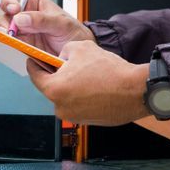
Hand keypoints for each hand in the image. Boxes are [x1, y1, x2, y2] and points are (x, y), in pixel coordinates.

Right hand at [0, 0, 94, 56]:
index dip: (9, 2)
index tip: (14, 10)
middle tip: (8, 29)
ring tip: (10, 38)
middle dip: (3, 21)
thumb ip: (41, 20)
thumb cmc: (73, 33)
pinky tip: (11, 45)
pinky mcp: (23, 46)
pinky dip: (7, 45)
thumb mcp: (61, 23)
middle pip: (4, 15)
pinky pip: (10, 44)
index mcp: (34, 3)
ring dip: (3, 34)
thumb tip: (19, 17)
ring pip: (4, 30)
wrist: (78, 54)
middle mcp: (25, 16)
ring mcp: (22, 32)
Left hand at [26, 40, 148, 125]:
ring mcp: (74, 116)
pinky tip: (96, 87)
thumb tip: (61, 58)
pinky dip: (83, 96)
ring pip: (66, 97)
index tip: (34, 60)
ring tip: (88, 76)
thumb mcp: (80, 47)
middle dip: (58, 76)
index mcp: (54, 89)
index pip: (35, 76)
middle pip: (51, 88)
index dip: (34, 65)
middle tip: (69, 65)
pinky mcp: (87, 121)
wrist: (135, 90)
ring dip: (72, 86)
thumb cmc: (109, 70)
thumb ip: (63, 52)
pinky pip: (79, 105)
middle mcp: (61, 107)